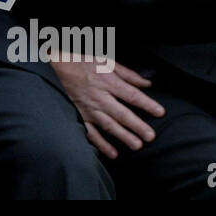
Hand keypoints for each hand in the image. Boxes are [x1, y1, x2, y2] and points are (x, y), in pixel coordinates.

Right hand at [49, 56, 164, 157]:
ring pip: (108, 125)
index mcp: (107, 81)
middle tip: (150, 136)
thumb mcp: (107, 61)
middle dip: (136, 125)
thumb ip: (128, 74)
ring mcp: (88, 108)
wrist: (55, 66)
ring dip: (123, 136)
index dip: (146, 103)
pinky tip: (112, 153)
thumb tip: (147, 84)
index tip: (160, 112)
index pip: (131, 94)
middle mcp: (99, 96)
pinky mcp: (79, 115)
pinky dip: (100, 144)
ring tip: (137, 145)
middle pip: (121, 113)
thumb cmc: (83, 63)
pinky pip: (90, 132)